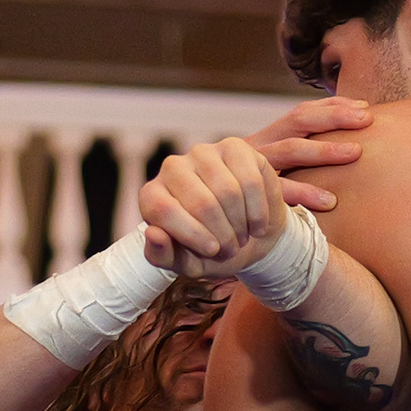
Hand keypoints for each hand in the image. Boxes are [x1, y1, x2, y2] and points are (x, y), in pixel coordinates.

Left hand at [137, 136, 297, 276]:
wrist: (249, 238)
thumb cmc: (212, 250)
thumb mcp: (187, 263)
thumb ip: (163, 255)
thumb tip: (153, 234)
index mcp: (152, 196)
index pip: (163, 210)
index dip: (193, 236)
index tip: (212, 251)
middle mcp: (172, 168)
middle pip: (200, 203)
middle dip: (223, 235)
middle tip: (230, 248)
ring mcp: (203, 153)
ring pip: (228, 191)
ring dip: (241, 224)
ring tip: (242, 236)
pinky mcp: (234, 147)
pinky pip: (250, 180)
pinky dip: (258, 210)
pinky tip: (257, 223)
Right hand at [239, 96, 369, 213]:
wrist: (188, 204)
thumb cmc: (233, 191)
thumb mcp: (260, 170)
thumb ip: (288, 160)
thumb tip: (333, 153)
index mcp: (265, 138)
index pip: (300, 112)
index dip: (331, 106)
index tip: (363, 106)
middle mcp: (258, 145)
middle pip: (298, 121)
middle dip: (334, 118)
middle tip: (366, 120)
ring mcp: (250, 166)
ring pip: (290, 150)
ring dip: (324, 150)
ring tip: (355, 153)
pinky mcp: (246, 193)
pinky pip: (276, 191)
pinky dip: (302, 194)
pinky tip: (328, 201)